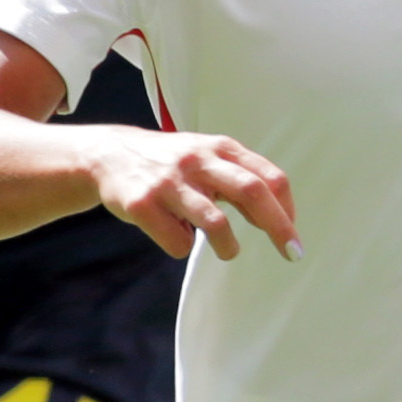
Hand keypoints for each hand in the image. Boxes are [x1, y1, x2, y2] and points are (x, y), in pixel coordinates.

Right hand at [89, 129, 295, 260]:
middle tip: (292, 253)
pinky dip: (182, 246)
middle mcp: (197, 160)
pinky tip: (174, 234)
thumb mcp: (207, 157)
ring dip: (229, 247)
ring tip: (228, 251)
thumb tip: (278, 215)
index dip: (287, 209)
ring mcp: (169, 183)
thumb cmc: (171, 163)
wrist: (109, 154)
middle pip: (251, 193)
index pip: (268, 177)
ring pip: (216, 223)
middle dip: (278, 228)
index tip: (293, 235)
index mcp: (220, 148)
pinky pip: (177, 242)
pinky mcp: (143, 205)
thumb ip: (241, 179)